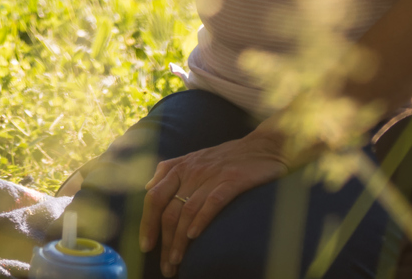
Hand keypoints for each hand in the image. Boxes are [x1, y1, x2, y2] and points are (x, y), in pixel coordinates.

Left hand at [140, 131, 290, 276]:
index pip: (154, 197)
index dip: (147, 223)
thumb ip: (170, 170)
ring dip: (179, 240)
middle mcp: (192, 171)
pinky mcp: (233, 180)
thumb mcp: (195, 157)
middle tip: (165, 266)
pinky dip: (201, 220)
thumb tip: (147, 187)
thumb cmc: (229, 155)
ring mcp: (212, 176)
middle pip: (169, 210)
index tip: (146, 246)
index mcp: (181, 167)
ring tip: (176, 261)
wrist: (265, 145)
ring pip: (187, 211)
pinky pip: (212, 202)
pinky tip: (194, 236)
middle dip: (163, 241)